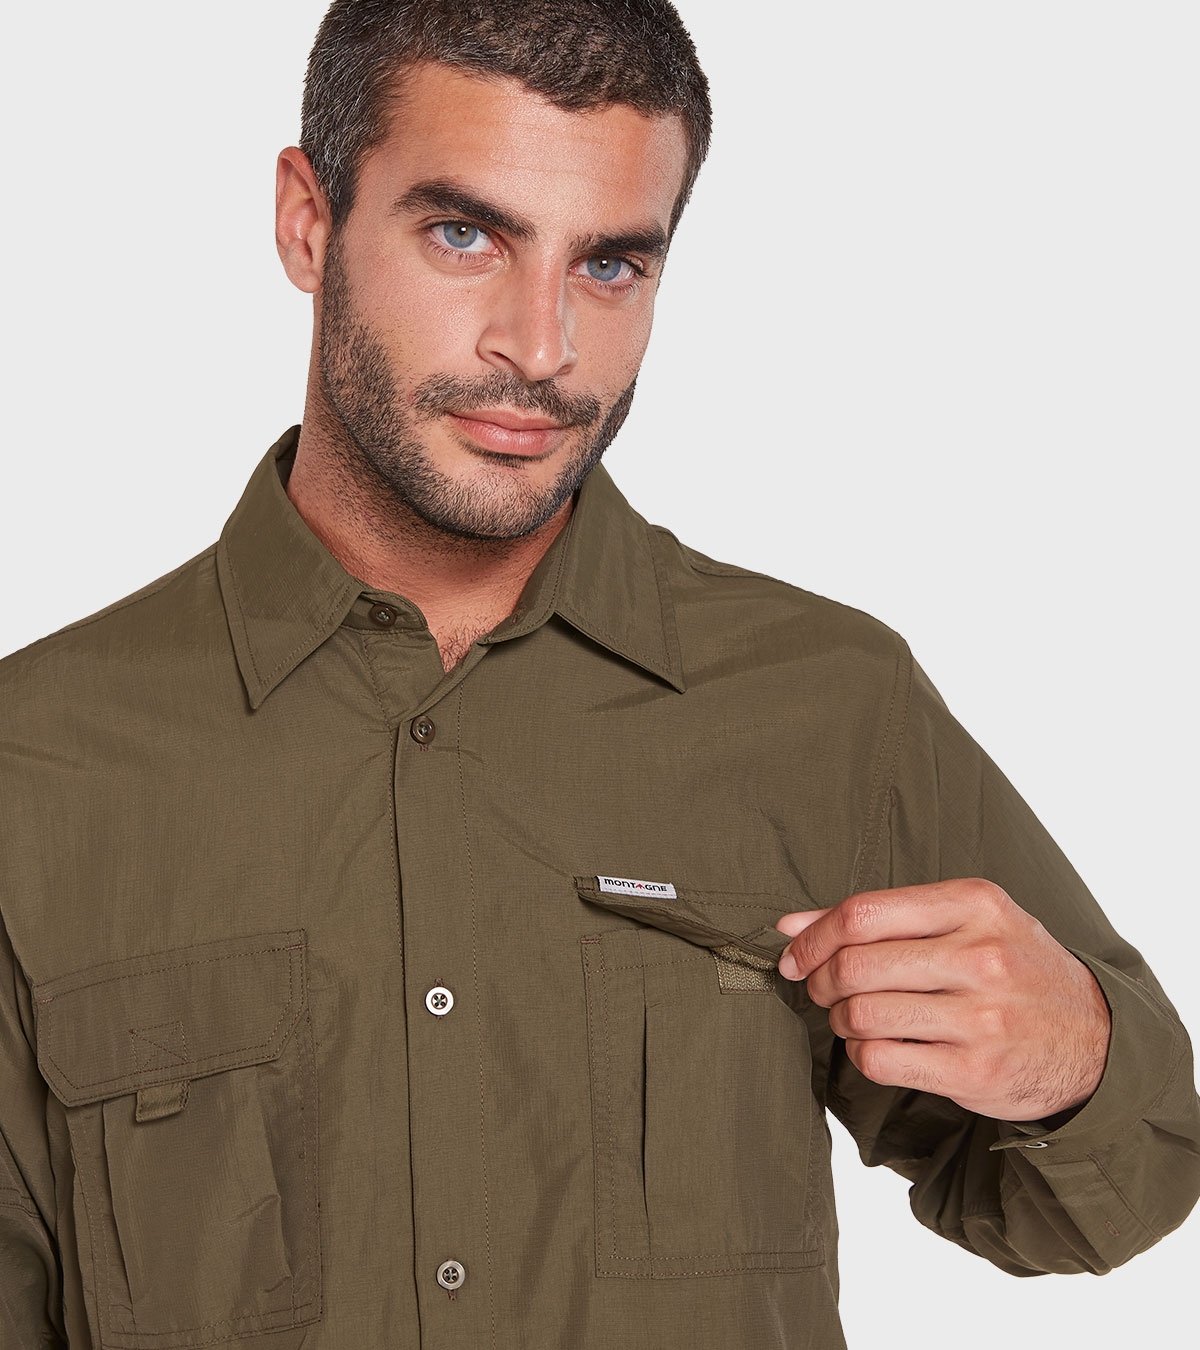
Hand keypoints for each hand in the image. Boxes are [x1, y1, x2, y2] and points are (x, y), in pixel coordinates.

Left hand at [774, 878, 1111, 1121]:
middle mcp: (981, 957)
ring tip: (852, 1016)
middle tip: (820, 988)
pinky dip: (862, 1054)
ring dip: (840, 1019)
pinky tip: (877, 1046)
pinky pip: (881, 1060)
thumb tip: (789, 924)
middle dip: (819, 980)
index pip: (863, 914)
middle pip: (855, 966)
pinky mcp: (976, 1071)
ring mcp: (981, 1017)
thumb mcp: (965, 921)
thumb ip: (881, 918)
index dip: (813, 936)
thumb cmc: (1015, 968)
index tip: (793, 954)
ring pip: (862, 1014)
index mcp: (975, 904)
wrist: (1096, 1039)